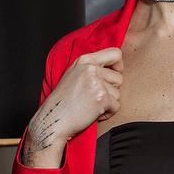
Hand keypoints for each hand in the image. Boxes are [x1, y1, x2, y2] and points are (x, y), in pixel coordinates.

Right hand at [22, 46, 123, 166]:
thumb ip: (92, 68)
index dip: (118, 66)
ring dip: (108, 103)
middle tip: (93, 97)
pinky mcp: (101, 97)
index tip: (111, 76)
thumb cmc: (63, 101)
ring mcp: (96, 82)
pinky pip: (116, 106)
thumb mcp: (74, 74)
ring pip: (118, 93)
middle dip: (111, 90)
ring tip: (90, 105)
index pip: (116, 53)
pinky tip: (92, 113)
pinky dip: (107, 113)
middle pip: (119, 77)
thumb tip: (115, 66)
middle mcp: (90, 68)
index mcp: (84, 60)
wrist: (53, 120)